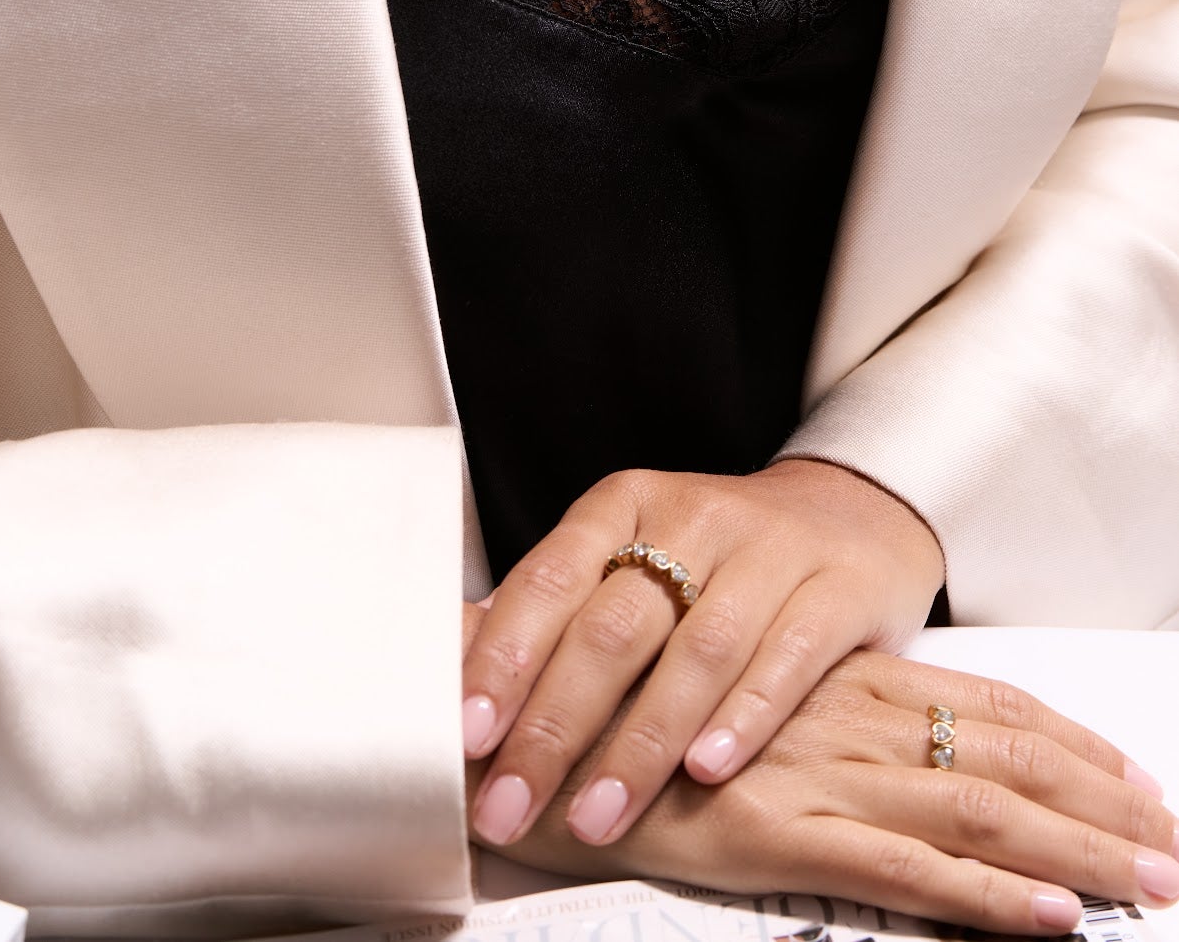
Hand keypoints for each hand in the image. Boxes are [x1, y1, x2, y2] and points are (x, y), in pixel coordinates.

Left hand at [463, 459, 942, 848]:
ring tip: (599, 813)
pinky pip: (788, 656)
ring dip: (643, 741)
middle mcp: (693, 516)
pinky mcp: (838, 588)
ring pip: (698, 649)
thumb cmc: (718, 556)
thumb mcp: (637, 557)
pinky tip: (707, 769)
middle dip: (557, 725)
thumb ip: (565, 611)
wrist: (851, 512)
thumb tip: (465, 679)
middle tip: (514, 800)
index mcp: (625, 503)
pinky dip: (744, 716)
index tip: (469, 732)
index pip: (551, 578)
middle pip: (614, 625)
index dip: (506, 658)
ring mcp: (770, 549)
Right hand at [482, 650, 1178, 934]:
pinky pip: (904, 874)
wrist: (514, 725)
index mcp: (832, 679)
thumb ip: (803, 715)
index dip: (1068, 740)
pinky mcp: (773, 835)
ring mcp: (809, 774)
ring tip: (1156, 882)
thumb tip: (885, 746)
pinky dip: (990, 905)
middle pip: (1001, 757)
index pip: (980, 703)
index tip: (1139, 776)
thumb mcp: (725, 704)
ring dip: (1079, 852)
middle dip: (1102, 802)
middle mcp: (836, 716)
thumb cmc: (615, 718)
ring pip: (976, 813)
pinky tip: (1055, 925)